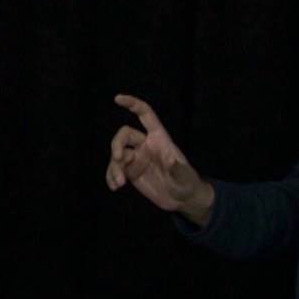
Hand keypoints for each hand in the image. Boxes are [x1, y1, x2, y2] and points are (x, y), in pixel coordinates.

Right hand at [105, 94, 212, 222]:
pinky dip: (111, 177)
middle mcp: (145, 144)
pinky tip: (114, 187)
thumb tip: (171, 159)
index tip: (117, 99)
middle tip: (119, 160)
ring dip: (114, 168)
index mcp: (159, 138)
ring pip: (117, 155)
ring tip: (119, 184)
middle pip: (124, 135)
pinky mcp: (130, 172)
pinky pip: (115, 169)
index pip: (145, 115)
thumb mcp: (185, 176)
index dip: (132, 104)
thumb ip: (178, 168)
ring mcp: (136, 158)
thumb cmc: (186, 182)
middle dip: (117, 145)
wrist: (181, 199)